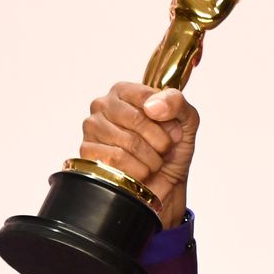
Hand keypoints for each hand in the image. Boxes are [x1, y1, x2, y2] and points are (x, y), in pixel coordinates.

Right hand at [79, 82, 198, 228]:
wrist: (167, 182)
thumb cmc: (172, 147)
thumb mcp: (186, 119)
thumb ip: (175, 102)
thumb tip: (152, 106)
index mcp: (124, 91)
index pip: (146, 98)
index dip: (166, 120)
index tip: (174, 132)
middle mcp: (103, 105)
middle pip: (137, 120)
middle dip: (160, 141)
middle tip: (164, 150)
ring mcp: (92, 129)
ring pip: (129, 142)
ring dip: (151, 159)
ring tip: (153, 161)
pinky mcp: (88, 153)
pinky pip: (116, 160)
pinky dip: (138, 170)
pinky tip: (140, 172)